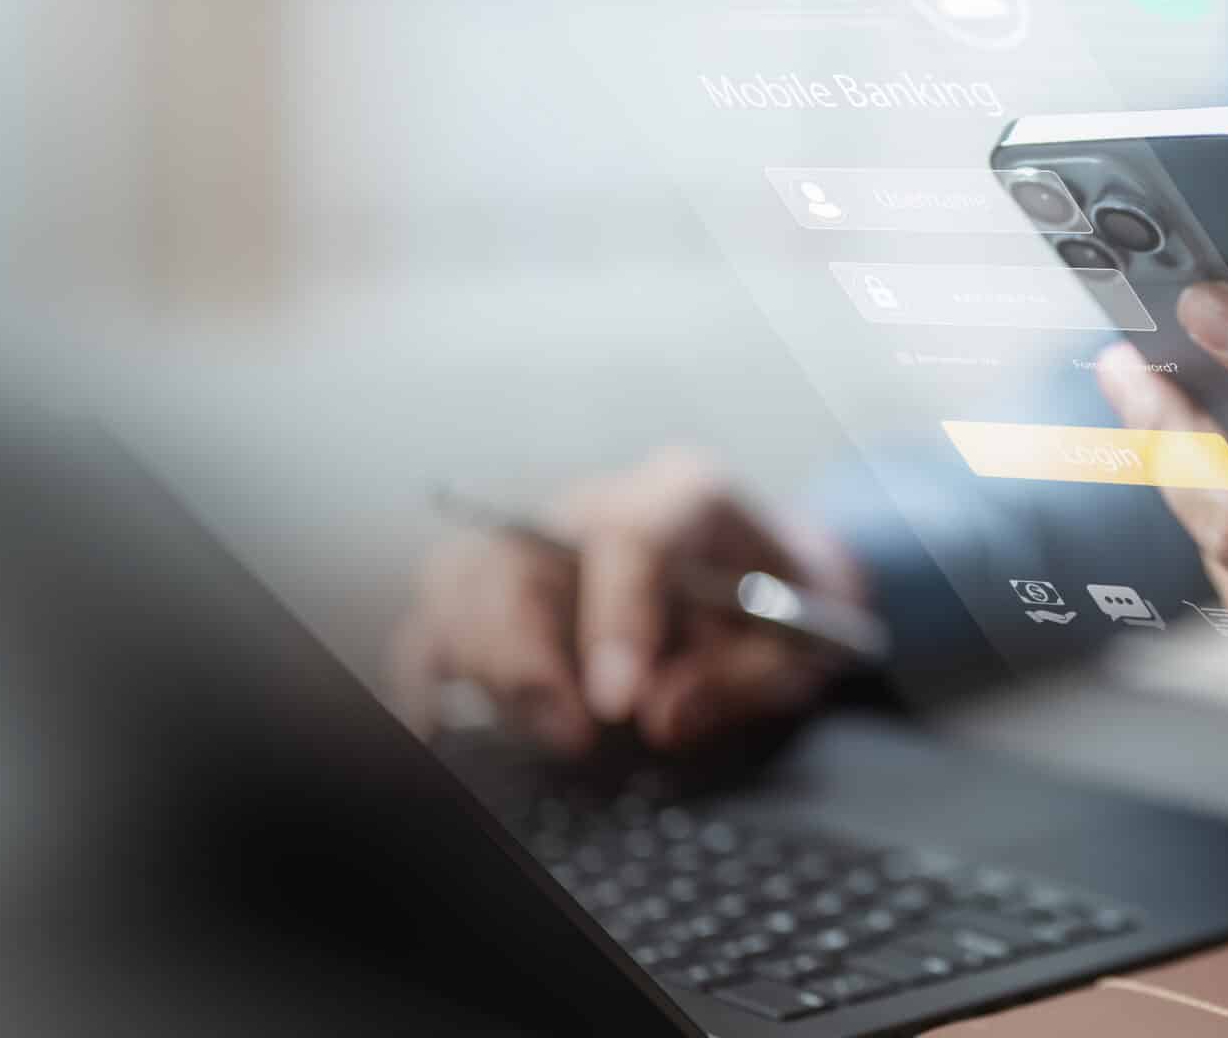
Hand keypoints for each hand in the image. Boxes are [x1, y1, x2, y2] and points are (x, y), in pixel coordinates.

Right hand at [387, 449, 862, 754]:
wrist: (784, 582)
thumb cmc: (790, 608)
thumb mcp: (801, 648)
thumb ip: (737, 679)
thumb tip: (658, 716)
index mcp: (686, 494)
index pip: (627, 536)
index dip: (613, 619)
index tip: (617, 703)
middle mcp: (597, 503)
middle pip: (516, 553)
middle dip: (530, 654)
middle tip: (574, 734)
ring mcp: (542, 539)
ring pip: (462, 579)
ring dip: (484, 665)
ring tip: (546, 731)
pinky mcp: (507, 588)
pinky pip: (438, 618)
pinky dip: (427, 673)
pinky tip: (436, 729)